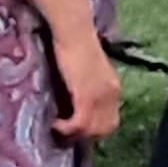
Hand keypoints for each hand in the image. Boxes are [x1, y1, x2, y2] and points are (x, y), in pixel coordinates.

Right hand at [47, 27, 124, 147]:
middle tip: (66, 132)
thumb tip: (75, 100)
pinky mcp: (87, 96)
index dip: (94, 128)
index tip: (76, 128)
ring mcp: (101, 96)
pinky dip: (66, 128)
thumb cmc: (74, 44)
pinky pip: (80, 123)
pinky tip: (54, 124)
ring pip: (93, 130)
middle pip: (104, 129)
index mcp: (113, 88)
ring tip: (58, 129)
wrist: (73, 32)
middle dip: (85, 135)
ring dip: (74, 134)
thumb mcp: (86, 70)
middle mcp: (112, 94)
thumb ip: (87, 85)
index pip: (110, 120)